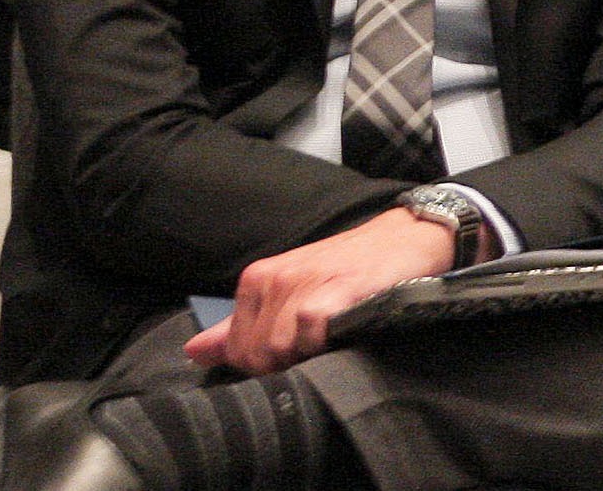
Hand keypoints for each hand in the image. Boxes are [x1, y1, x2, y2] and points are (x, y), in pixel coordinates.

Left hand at [184, 208, 453, 375]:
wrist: (408, 238)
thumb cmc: (353, 267)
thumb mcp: (293, 290)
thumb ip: (242, 324)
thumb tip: (194, 352)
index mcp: (257, 279)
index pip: (237, 349)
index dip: (266, 363)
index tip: (298, 352)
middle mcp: (273, 278)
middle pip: (257, 356)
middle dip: (285, 365)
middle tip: (320, 348)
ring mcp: (301, 284)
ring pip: (279, 351)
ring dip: (308, 356)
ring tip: (335, 338)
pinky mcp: (332, 292)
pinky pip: (310, 336)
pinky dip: (326, 344)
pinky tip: (345, 331)